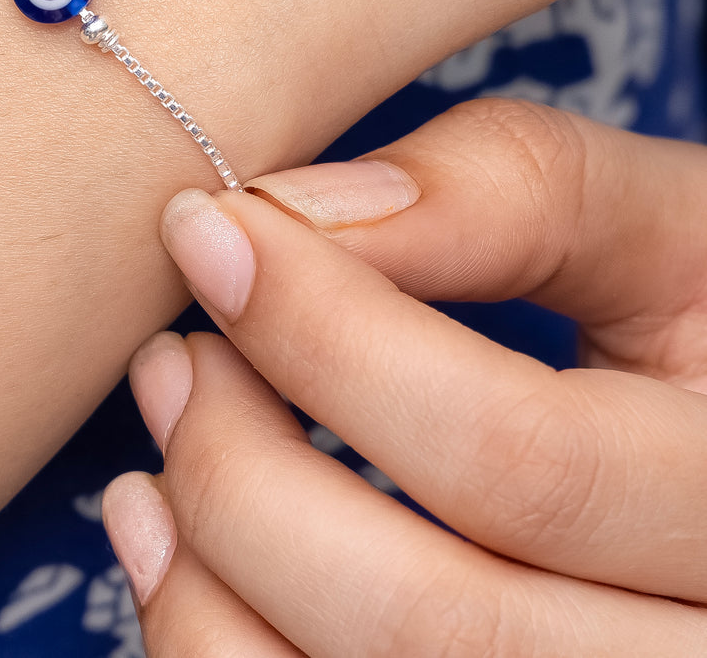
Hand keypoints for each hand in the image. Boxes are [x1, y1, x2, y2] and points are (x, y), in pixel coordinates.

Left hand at [102, 98, 706, 654]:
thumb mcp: (665, 229)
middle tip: (171, 360)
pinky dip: (214, 654)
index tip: (206, 231)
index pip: (516, 459)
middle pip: (431, 624)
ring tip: (146, 466)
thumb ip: (510, 188)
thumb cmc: (698, 321)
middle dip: (244, 474)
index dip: (325, 335)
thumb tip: (292, 213)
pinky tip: (175, 560)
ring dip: (208, 583)